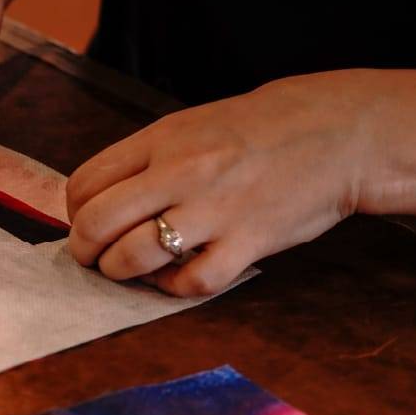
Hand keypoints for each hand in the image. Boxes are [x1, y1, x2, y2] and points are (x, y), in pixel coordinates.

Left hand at [64, 71, 396, 296]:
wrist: (340, 132)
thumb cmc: (260, 130)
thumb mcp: (193, 125)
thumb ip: (147, 159)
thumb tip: (98, 200)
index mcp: (162, 139)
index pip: (85, 183)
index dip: (75, 213)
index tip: (88, 223)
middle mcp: (182, 171)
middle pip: (97, 222)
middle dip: (84, 250)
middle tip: (95, 256)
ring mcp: (216, 209)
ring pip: (134, 255)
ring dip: (119, 271)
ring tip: (127, 269)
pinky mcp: (249, 242)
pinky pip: (192, 281)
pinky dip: (172, 288)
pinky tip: (173, 278)